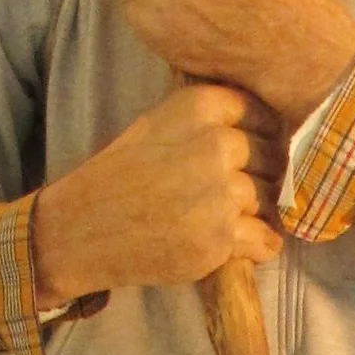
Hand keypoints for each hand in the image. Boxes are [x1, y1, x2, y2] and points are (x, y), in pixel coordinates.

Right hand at [33, 82, 284, 305]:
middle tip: (229, 194)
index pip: (263, 114)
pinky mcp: (221, 236)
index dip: (263, 137)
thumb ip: (210, 121)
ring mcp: (221, 192)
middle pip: (272, 158)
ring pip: (269, 199)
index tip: (249, 154)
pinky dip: (256, 247)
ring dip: (254, 214)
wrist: (81, 229)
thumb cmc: (120, 177)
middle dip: (260, 177)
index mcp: (199, 107)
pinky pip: (267, 240)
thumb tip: (273, 129)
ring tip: (219, 219)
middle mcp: (215, 143)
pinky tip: (228, 244)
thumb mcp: (158, 125)